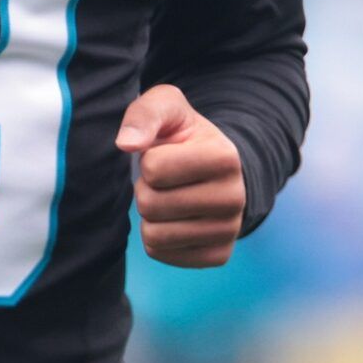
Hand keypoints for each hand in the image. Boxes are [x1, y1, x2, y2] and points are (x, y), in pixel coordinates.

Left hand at [121, 84, 244, 268]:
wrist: (213, 169)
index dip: (148, 160)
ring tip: (166, 198)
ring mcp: (230, 230)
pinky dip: (157, 239)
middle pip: (151, 205)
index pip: (154, 168)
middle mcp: (235, 197)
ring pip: (155, 236)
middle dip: (145, 189)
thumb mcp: (167, 107)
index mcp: (226, 157)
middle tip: (162, 181)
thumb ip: (144, 114)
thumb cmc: (182, 135)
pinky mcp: (218, 255)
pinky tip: (172, 220)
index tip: (165, 155)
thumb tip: (126, 144)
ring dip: (149, 216)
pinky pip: (162, 255)